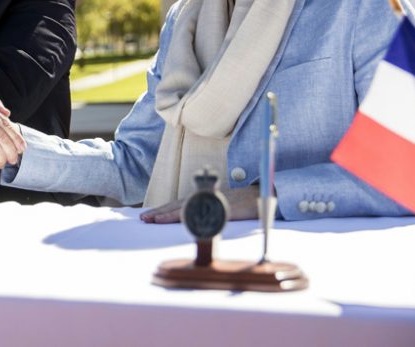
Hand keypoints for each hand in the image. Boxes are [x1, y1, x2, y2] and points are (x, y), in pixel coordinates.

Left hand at [140, 185, 260, 223]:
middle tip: (144, 218)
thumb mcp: (226, 204)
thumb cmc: (248, 202)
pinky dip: (198, 217)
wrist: (270, 192)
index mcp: (207, 197)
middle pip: (181, 205)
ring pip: (190, 208)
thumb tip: (199, 220)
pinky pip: (210, 213)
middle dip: (161, 212)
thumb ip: (212, 210)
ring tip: (155, 220)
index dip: (165, 209)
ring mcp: (219, 202)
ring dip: (171, 215)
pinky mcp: (230, 208)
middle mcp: (210, 197)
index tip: (150, 215)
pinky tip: (185, 221)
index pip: (182, 204)